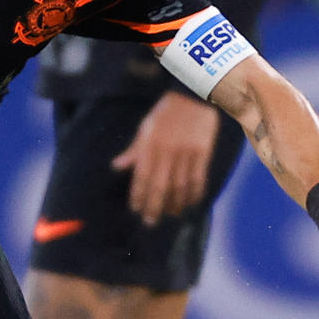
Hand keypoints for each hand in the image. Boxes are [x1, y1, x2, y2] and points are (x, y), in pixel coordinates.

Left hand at [111, 92, 220, 223]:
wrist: (194, 95)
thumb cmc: (166, 112)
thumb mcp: (146, 128)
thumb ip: (134, 150)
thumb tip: (116, 167)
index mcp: (150, 146)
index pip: (141, 178)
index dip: (138, 196)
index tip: (136, 210)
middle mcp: (167, 152)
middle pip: (160, 186)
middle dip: (154, 207)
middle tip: (150, 222)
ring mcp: (186, 153)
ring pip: (179, 186)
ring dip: (174, 204)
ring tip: (171, 215)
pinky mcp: (202, 152)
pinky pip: (198, 178)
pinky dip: (194, 193)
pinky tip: (190, 203)